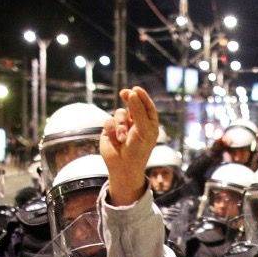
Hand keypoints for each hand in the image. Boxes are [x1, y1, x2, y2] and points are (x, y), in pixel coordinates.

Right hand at [102, 87, 160, 206]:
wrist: (124, 167)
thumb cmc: (138, 150)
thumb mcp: (143, 130)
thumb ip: (138, 111)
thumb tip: (131, 93)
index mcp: (148, 123)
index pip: (147, 106)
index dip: (142, 96)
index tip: (136, 89)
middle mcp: (136, 123)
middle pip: (132, 104)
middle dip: (128, 98)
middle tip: (125, 93)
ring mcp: (122, 126)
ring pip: (119, 113)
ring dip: (120, 123)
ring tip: (122, 138)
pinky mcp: (110, 131)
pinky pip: (109, 121)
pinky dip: (112, 129)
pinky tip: (115, 140)